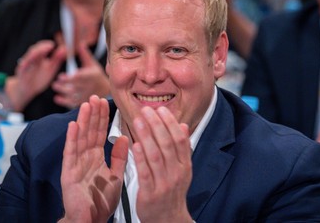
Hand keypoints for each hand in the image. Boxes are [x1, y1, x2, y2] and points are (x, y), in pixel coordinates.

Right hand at [13, 37, 66, 109]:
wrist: (27, 90)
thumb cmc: (39, 78)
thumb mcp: (50, 68)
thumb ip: (57, 59)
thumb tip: (65, 48)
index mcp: (38, 58)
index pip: (42, 48)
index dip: (47, 45)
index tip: (54, 44)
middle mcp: (30, 60)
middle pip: (35, 50)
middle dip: (42, 47)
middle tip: (50, 45)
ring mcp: (25, 66)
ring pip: (28, 57)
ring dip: (35, 53)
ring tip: (43, 50)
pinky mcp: (21, 73)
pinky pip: (22, 67)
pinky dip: (26, 63)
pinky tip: (30, 60)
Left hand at [52, 42, 109, 107]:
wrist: (106, 90)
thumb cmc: (97, 75)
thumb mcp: (92, 64)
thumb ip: (85, 55)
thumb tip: (80, 43)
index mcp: (91, 76)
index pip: (81, 77)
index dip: (70, 78)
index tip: (60, 76)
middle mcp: (89, 86)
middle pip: (76, 87)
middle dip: (64, 85)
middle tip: (55, 83)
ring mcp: (86, 95)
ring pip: (74, 95)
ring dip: (63, 92)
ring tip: (55, 87)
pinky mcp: (83, 102)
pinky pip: (74, 103)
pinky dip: (64, 102)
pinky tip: (57, 98)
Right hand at [59, 95, 127, 222]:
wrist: (91, 220)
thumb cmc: (102, 201)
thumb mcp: (116, 175)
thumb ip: (120, 157)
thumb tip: (126, 138)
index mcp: (96, 158)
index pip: (99, 133)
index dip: (102, 117)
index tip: (105, 101)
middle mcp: (84, 158)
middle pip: (89, 131)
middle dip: (92, 114)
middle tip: (95, 96)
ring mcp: (75, 164)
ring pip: (79, 138)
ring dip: (82, 121)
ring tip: (86, 105)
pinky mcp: (68, 173)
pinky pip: (70, 153)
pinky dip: (72, 139)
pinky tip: (73, 125)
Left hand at [131, 107, 192, 222]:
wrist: (168, 221)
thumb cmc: (171, 193)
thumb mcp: (182, 170)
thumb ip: (181, 149)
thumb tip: (182, 125)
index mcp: (185, 166)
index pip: (179, 140)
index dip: (170, 123)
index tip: (160, 109)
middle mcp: (177, 174)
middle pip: (167, 144)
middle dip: (156, 124)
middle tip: (146, 110)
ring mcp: (164, 184)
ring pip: (156, 156)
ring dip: (146, 136)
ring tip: (137, 121)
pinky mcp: (150, 194)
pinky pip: (146, 173)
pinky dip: (140, 158)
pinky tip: (134, 145)